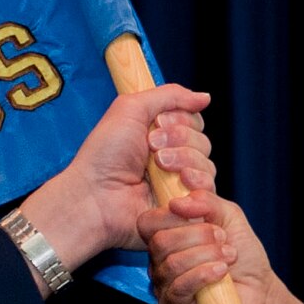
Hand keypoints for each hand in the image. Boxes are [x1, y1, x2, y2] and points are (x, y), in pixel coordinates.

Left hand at [20, 85, 215, 270]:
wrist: (96, 196)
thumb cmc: (104, 156)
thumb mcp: (131, 109)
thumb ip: (170, 95)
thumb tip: (204, 96)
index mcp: (162, 136)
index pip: (194, 122)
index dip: (181, 120)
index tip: (158, 124)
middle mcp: (173, 159)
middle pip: (204, 143)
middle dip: (179, 140)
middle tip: (151, 148)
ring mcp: (178, 185)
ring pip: (207, 166)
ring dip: (183, 161)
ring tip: (157, 168)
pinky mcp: (183, 208)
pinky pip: (207, 194)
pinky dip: (193, 186)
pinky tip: (174, 186)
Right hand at [138, 191, 273, 303]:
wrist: (259, 287)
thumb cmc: (241, 252)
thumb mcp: (229, 215)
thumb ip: (205, 199)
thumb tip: (178, 201)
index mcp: (167, 235)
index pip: (148, 222)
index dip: (172, 215)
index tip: (204, 215)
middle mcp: (160, 260)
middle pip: (160, 241)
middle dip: (198, 235)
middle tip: (222, 238)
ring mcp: (164, 284)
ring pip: (172, 263)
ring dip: (207, 255)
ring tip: (228, 256)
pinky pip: (178, 287)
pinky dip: (204, 275)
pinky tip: (221, 272)